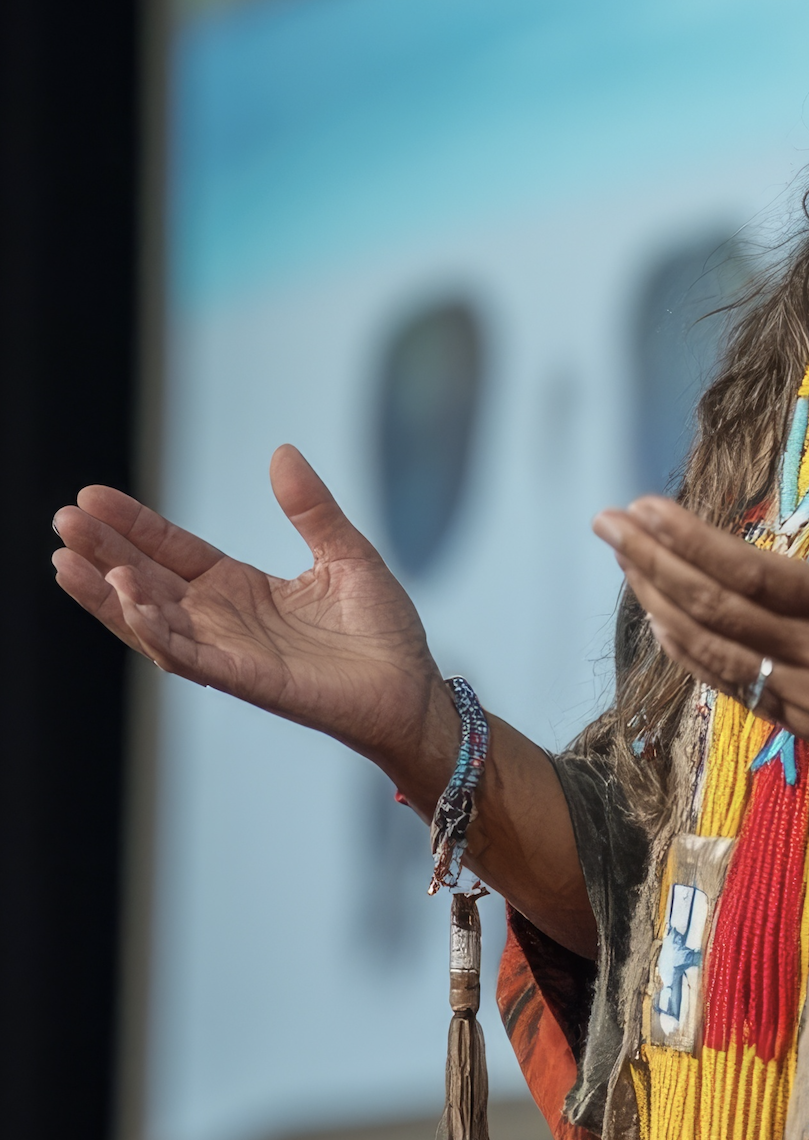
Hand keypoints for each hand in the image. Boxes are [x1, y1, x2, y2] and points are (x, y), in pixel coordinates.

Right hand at [52, 445, 447, 773]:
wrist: (414, 688)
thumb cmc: (382, 631)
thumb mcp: (346, 553)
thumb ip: (311, 508)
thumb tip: (281, 451)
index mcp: (243, 589)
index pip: (174, 551)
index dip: (134, 525)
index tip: (92, 495)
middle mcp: (225, 621)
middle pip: (149, 581)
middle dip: (105, 553)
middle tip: (64, 518)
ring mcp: (230, 652)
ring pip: (151, 622)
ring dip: (109, 594)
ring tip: (70, 559)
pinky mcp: (246, 680)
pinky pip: (186, 656)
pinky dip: (153, 630)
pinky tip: (128, 599)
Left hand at [592, 417, 808, 767]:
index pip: (748, 572)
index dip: (689, 542)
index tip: (644, 508)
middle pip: (713, 608)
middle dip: (651, 563)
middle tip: (608, 524)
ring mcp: (804, 696)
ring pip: (711, 651)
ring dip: (658, 605)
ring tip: (623, 563)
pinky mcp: (800, 724)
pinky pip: (730, 685)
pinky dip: (688, 653)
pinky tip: (660, 621)